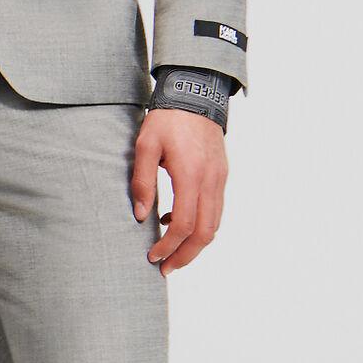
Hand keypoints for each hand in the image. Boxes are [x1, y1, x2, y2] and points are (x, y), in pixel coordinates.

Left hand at [130, 107, 228, 274]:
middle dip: (186, 256)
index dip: (169, 245)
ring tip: (172, 252)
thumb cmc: (167, 119)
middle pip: (206, 233)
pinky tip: (177, 221)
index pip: (185, 224)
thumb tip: (140, 216)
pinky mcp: (222, 175)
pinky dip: (201, 224)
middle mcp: (210, 180)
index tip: (153, 256)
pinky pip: (216, 209)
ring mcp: (220, 178)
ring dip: (195, 244)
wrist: (196, 94)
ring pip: (215, 224)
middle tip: (166, 267)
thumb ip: (142, 182)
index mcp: (190, 174)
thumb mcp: (145, 146)